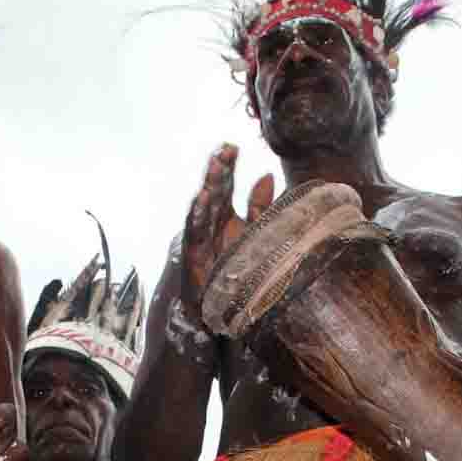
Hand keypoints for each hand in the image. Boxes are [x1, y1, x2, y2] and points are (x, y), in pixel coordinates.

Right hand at [179, 144, 274, 305]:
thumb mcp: (257, 235)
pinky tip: (203, 199)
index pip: (225, 187)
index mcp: (226, 220)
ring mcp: (201, 242)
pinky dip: (198, 216)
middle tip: (224, 150)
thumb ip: (259, 207)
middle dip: (217, 172)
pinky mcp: (195, 258)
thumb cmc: (241, 274)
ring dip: (208, 188)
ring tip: (214, 169)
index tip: (232, 146)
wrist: (228, 313)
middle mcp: (212, 227)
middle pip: (213, 194)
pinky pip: (196, 234)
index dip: (228, 167)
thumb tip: (266, 173)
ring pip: (203, 210)